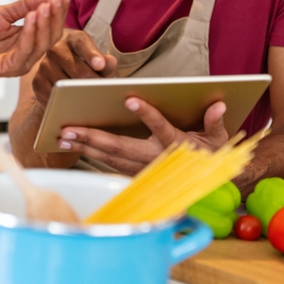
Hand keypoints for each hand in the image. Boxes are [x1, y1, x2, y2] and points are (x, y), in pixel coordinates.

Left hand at [0, 0, 70, 89]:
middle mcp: (30, 52)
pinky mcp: (10, 67)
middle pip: (52, 35)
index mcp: (30, 40)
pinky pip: (25, 50)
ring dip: (45, 23)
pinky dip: (29, 33)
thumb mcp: (4, 13)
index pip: (51, 25)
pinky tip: (31, 18)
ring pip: (42, 43)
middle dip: (56, 15)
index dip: (59, 9)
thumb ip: (26, 5)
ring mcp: (22, 62)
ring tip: (45, 6)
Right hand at [31, 29, 117, 105]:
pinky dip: (64, 102)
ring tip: (88, 98)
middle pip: (76, 68)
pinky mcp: (37, 81)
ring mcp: (44, 64)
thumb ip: (107, 64)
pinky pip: (54, 96)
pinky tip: (72, 103)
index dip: (92, 54)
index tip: (100, 65)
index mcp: (74, 39)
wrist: (66, 82)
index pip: (82, 43)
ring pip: (65, 84)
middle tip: (100, 92)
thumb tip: (108, 62)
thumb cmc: (88, 70)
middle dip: (90, 82)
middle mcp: (56, 48)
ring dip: (78, 94)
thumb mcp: (101, 66)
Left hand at [56, 99, 229, 174]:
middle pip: (122, 147)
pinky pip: (109, 163)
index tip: (130, 98)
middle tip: (70, 128)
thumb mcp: (219, 139)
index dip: (147, 114)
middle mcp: (156, 159)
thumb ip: (215, 122)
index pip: (161, 127)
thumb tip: (218, 105)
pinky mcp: (135, 173)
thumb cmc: (210, 155)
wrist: (205, 184)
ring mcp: (143, 168)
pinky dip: (91, 154)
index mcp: (178, 145)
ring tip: (64, 136)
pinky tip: (74, 145)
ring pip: (110, 157)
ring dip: (86, 147)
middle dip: (94, 137)